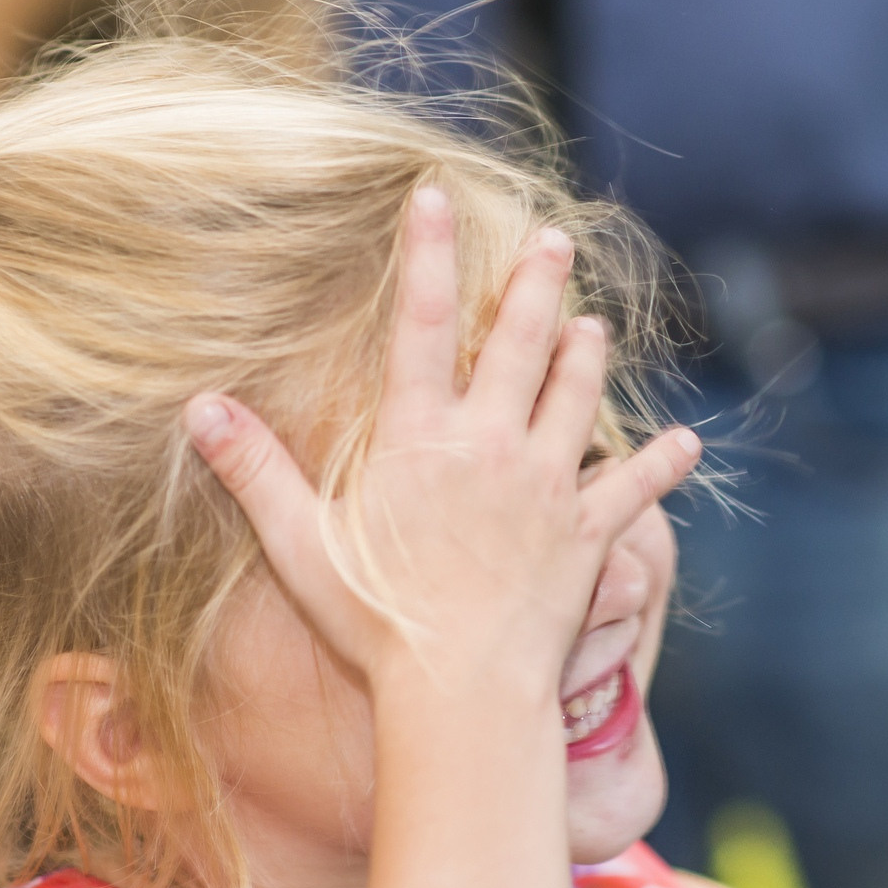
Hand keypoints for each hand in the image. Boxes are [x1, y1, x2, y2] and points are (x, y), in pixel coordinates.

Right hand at [184, 185, 700, 699]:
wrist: (460, 690)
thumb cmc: (372, 622)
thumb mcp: (298, 544)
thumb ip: (253, 470)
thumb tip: (199, 407)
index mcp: (418, 439)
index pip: (420, 325)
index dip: (428, 255)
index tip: (435, 196)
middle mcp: (489, 446)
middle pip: (520, 343)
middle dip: (537, 283)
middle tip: (554, 238)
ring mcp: (546, 488)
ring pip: (578, 398)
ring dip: (588, 356)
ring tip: (594, 323)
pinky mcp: (586, 537)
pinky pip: (632, 491)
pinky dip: (660, 466)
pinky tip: (687, 444)